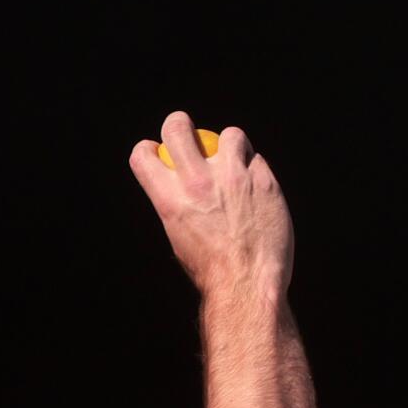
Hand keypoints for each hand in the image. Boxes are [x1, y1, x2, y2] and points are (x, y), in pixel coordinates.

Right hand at [129, 110, 293, 297]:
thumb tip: (181, 185)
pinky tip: (254, 191)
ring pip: (230, 134)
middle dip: (178, 125)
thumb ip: (179, 204)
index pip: (143, 156)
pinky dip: (253, 170)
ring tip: (233, 164)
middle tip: (187, 135)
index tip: (156, 153)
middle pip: (178, 127)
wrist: (247, 282)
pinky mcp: (263, 180)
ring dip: (230, 145)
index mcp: (168, 200)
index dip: (148, 149)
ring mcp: (233, 177)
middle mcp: (197, 182)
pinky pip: (256, 160)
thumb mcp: (179, 235)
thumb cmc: (210, 268)